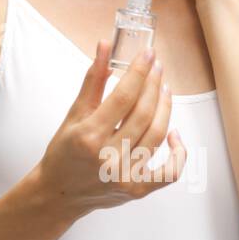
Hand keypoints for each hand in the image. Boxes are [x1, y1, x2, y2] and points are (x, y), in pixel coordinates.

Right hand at [36, 41, 186, 215]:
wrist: (59, 193)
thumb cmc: (64, 152)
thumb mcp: (73, 114)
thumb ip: (93, 80)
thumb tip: (105, 46)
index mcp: (89, 136)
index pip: (123, 97)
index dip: (139, 72)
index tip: (148, 54)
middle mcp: (108, 157)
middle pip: (143, 114)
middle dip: (153, 84)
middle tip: (157, 66)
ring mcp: (125, 176)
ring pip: (157, 135)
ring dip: (165, 107)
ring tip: (164, 88)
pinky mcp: (137, 190)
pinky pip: (169, 172)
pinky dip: (178, 153)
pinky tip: (175, 133)